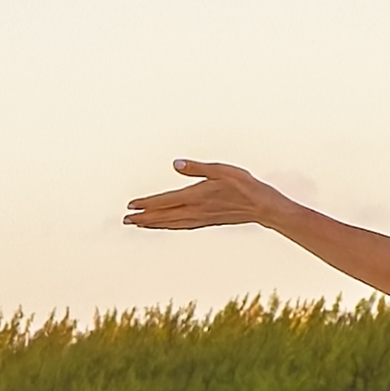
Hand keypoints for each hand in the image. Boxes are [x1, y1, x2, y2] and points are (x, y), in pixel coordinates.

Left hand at [124, 158, 312, 236]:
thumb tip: (175, 164)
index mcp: (196, 197)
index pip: (164, 201)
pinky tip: (165, 226)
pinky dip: (168, 226)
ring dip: (153, 224)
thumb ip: (197, 168)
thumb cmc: (245, 186)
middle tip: (125, 220)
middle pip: (163, 216)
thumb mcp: (222, 170)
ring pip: (171, 223)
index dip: (146, 204)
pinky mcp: (207, 221)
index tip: (130, 206)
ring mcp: (201, 218)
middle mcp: (195, 211)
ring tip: (139, 224)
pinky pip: (181, 226)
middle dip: (143, 218)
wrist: (264, 208)